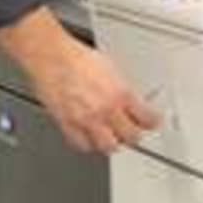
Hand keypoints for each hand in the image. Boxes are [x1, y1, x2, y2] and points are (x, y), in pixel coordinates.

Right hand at [21, 35, 160, 157]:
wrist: (51, 56)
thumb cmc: (76, 56)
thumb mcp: (111, 68)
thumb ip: (122, 89)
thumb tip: (129, 99)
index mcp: (121, 93)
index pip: (147, 118)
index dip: (152, 121)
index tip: (151, 122)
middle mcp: (106, 110)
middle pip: (131, 137)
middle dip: (133, 135)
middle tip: (132, 132)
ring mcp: (87, 120)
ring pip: (108, 146)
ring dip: (111, 143)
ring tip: (111, 138)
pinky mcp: (67, 124)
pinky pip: (82, 144)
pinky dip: (87, 143)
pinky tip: (88, 138)